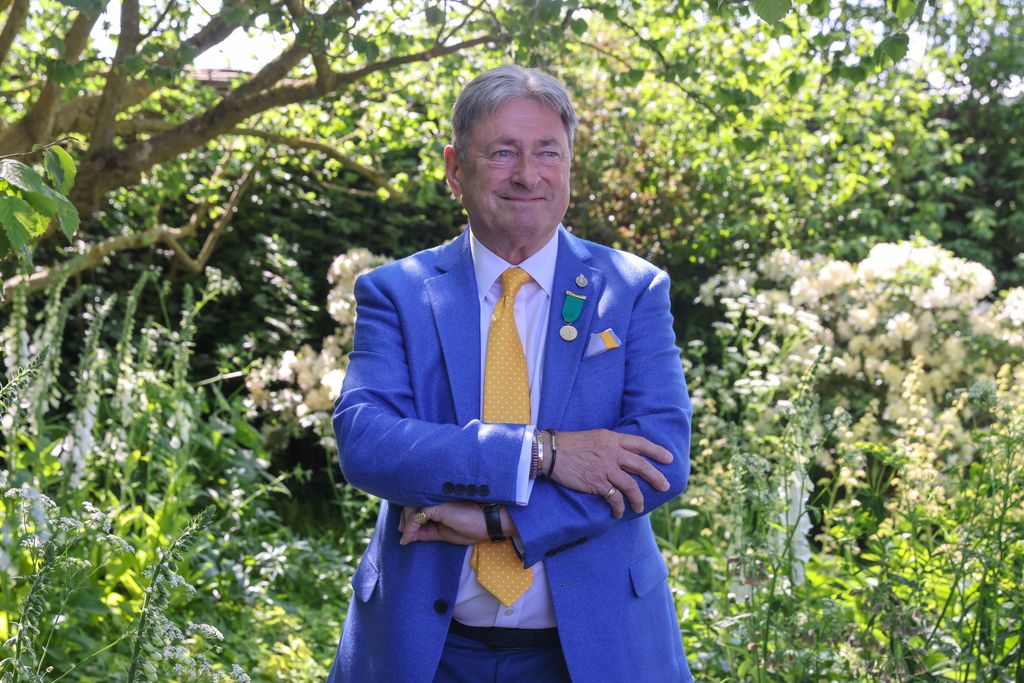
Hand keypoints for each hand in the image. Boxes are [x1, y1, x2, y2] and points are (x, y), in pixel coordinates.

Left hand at [399, 502, 509, 545]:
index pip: (419, 506)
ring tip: (405, 536)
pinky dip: (410, 527)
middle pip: (413, 503)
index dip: (409, 517)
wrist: (490, 522)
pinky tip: (407, 537)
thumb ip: (428, 531)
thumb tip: (410, 535)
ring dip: (406, 523)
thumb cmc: (473, 527)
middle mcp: (437, 497)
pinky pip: (417, 515)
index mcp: (440, 503)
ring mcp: (436, 500)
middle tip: (400, 531)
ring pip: (412, 507)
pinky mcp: (437, 506)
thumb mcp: (445, 533)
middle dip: (404, 518)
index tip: (403, 531)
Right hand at [550, 429, 672, 517]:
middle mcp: (612, 452)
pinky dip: (619, 507)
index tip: (669, 459)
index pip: (640, 443)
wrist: (550, 452)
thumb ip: (610, 444)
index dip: (657, 451)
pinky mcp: (597, 482)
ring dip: (638, 499)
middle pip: (641, 465)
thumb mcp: (595, 437)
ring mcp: (606, 468)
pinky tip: (618, 513)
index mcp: (612, 438)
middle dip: (656, 476)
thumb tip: (623, 454)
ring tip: (640, 507)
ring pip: (631, 485)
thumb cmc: (570, 444)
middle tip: (665, 486)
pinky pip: (614, 497)